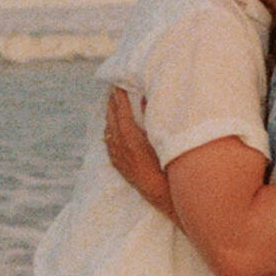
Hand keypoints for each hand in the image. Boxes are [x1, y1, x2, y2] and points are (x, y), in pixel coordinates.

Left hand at [102, 88, 173, 214]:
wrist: (161, 192)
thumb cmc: (167, 164)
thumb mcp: (161, 138)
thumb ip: (151, 117)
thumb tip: (145, 99)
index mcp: (130, 136)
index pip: (121, 110)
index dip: (119, 96)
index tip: (118, 83)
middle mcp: (120, 145)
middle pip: (112, 118)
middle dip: (112, 103)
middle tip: (113, 89)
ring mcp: (117, 156)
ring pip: (109, 131)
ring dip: (110, 117)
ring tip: (111, 105)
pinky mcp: (118, 165)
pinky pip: (109, 144)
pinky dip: (109, 132)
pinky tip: (110, 129)